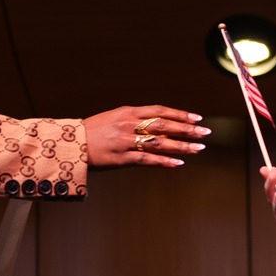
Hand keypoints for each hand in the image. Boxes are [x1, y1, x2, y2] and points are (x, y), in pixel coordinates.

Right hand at [84, 105, 209, 168]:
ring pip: (159, 142)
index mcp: (128, 112)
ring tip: (199, 149)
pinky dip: (164, 161)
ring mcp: (125, 141)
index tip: (197, 118)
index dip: (180, 114)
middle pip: (164, 125)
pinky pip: (147, 159)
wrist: (71, 144)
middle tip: (205, 132)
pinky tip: (178, 164)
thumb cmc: (94, 132)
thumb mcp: (114, 118)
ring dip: (181, 146)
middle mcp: (128, 124)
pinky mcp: (121, 158)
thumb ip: (136, 120)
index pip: (159, 111)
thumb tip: (162, 126)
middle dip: (187, 129)